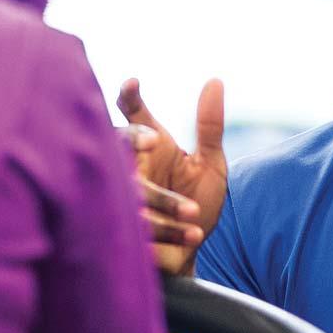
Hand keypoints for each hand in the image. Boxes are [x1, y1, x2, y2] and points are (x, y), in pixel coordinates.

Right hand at [119, 78, 226, 275]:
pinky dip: (170, 231)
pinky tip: (194, 235)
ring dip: (163, 200)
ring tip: (195, 212)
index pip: (134, 116)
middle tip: (154, 139)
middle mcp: (132, 167)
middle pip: (116, 142)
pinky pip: (140, 226)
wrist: (191, 250)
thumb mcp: (210, 164)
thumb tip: (215, 81)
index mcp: (151, 146)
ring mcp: (124, 197)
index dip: (129, 98)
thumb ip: (210, 126)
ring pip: (131, 189)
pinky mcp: (126, 228)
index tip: (132, 84)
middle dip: (130, 138)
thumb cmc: (198, 202)